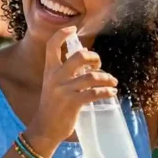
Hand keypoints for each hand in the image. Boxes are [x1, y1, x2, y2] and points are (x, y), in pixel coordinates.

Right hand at [27, 26, 117, 145]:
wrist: (45, 129)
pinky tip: (111, 93)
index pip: (52, 45)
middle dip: (95, 58)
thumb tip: (85, 53)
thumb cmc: (53, 105)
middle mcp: (55, 77)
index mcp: (49, 70)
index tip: (73, 29)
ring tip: (112, 82)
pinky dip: (106, 92)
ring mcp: (63, 90)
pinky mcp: (72, 103)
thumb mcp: (54, 84)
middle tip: (99, 65)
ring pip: (92, 76)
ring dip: (106, 78)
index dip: (62, 34)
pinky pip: (94, 93)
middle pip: (79, 56)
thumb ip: (67, 70)